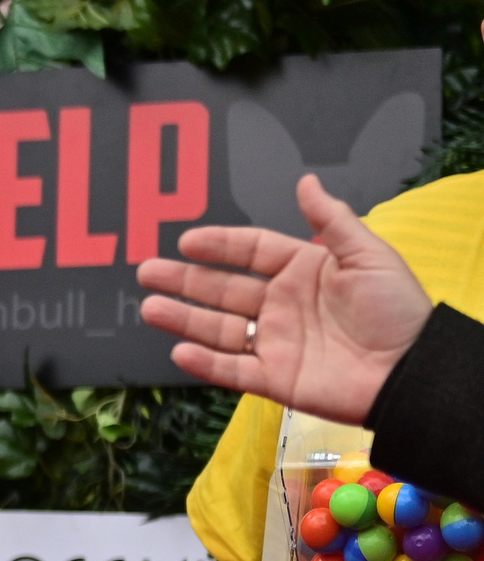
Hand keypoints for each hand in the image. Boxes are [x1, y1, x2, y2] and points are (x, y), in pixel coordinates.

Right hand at [136, 174, 432, 423]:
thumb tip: (306, 182)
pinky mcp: (275, 378)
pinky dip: (205, 363)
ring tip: (150, 307)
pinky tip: (180, 351)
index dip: (220, 245)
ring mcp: (275, 342)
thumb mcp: (369, 256)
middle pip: (223, 289)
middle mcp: (282, 305)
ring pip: (218, 328)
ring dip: (182, 318)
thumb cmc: (398, 311)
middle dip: (184, 280)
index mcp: (303, 271)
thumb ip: (333, 220)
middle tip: (148, 271)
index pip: (251, 252)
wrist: (412, 370)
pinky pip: (232, 369)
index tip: (188, 240)